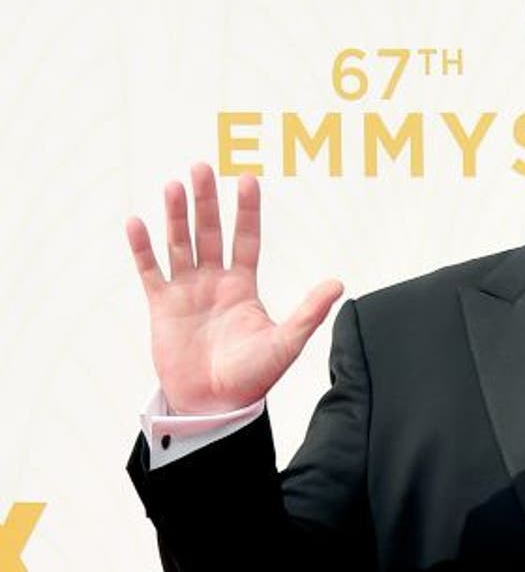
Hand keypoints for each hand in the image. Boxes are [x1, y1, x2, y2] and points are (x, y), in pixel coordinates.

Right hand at [125, 163, 342, 413]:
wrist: (215, 407)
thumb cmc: (252, 378)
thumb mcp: (285, 342)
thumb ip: (308, 312)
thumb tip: (338, 284)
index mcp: (243, 286)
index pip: (246, 238)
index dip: (245, 210)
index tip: (246, 179)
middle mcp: (214, 282)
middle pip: (208, 232)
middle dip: (205, 201)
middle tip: (202, 167)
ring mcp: (187, 292)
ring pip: (179, 244)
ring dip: (175, 216)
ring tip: (175, 185)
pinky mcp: (162, 308)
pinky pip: (150, 271)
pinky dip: (143, 248)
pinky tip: (137, 223)